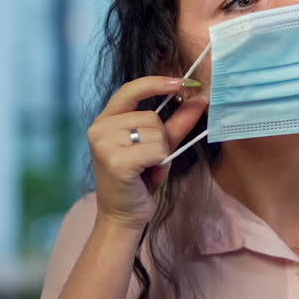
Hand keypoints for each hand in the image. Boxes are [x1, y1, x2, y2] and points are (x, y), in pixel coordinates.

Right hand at [87, 76, 206, 229]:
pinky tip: (147, 176)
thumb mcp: (159, 147)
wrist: (123, 216)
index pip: (130, 90)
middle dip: (162, 139)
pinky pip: (158, 150)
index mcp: (105, 120)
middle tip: (151, 161)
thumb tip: (198, 100)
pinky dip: (160, 164)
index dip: (156, 83)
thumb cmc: (139, 181)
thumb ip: (176, 123)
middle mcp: (99, 128)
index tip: (181, 82)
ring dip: (162, 154)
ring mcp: (104, 144)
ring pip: (157, 133)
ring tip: (147, 170)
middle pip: (152, 116)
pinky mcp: (116, 160)